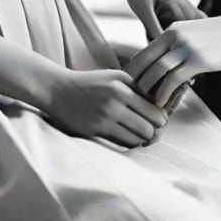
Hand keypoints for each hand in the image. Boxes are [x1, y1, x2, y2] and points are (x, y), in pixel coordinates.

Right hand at [45, 67, 167, 147]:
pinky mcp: (94, 133)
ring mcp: (103, 121)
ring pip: (135, 140)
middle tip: (153, 130)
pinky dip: (129, 142)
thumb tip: (158, 104)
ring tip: (141, 134)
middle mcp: (113, 106)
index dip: (161, 119)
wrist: (59, 91)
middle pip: (147, 130)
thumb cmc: (91, 82)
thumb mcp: (116, 76)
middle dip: (154, 132)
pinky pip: (120, 144)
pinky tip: (129, 136)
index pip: (153, 113)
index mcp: (121, 90)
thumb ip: (137, 88)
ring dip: (141, 139)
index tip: (160, 120)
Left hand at [123, 12, 220, 107]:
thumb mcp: (195, 35)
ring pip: (156, 69)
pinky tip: (160, 102)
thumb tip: (168, 66)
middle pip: (144, 60)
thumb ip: (180, 47)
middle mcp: (175, 36)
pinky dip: (163, 92)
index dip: (133, 72)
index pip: (144, 52)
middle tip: (130, 100)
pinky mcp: (199, 59)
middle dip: (134, 82)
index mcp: (172, 30)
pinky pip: (174, 78)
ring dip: (146, 89)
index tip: (129, 88)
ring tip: (143, 103)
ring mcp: (187, 47)